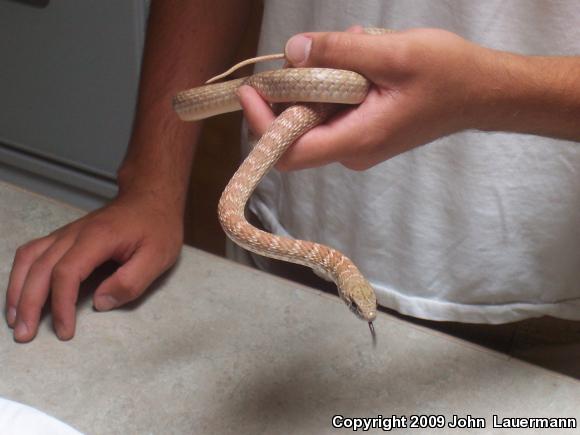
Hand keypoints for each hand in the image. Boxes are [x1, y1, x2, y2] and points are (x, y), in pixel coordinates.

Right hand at [5, 191, 182, 341]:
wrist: (151, 197)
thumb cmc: (157, 226)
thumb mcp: (158, 256)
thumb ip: (131, 281)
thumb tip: (100, 302)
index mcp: (98, 237)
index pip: (67, 273)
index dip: (61, 305)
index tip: (65, 331)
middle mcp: (74, 233)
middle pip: (39, 268)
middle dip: (28, 304)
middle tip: (24, 336)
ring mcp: (67, 232)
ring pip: (29, 258)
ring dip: (17, 289)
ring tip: (14, 319)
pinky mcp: (65, 236)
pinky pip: (33, 252)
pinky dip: (22, 274)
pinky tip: (20, 293)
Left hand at [238, 26, 497, 169]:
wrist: (483, 93)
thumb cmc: (448, 74)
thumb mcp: (392, 53)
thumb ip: (339, 52)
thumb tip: (292, 51)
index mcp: (356, 140)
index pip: (289, 150)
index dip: (262, 123)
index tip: (252, 88)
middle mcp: (352, 150)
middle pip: (297, 129)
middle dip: (295, 88)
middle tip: (316, 49)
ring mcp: (358, 142)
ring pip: (316, 114)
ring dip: (321, 78)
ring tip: (354, 46)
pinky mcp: (365, 130)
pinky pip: (334, 109)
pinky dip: (337, 81)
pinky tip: (362, 56)